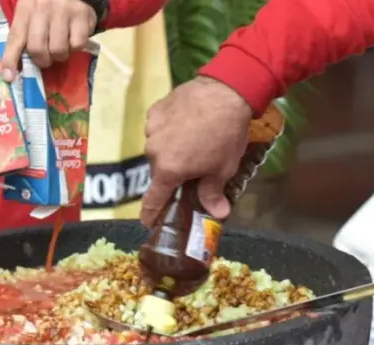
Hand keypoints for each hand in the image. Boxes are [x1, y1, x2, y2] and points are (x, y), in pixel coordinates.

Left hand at [1, 0, 96, 77]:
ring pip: (58, 50)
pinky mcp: (82, 15)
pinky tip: (73, 37)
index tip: (9, 77)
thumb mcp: (30, 16)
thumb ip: (22, 39)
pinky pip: (77, 45)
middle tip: (46, 58)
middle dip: (42, 60)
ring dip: (59, 55)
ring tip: (61, 46)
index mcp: (25, 8)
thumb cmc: (48, 9)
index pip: (15, 37)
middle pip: (37, 47)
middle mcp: (42, 7)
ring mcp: (63, 10)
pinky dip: (75, 47)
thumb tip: (11, 72)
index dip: (11, 59)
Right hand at [142, 77, 253, 227]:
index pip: (152, 199)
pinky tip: (185, 124)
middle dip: (171, 174)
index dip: (150, 213)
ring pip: (158, 148)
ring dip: (169, 151)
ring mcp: (152, 128)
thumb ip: (213, 193)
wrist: (226, 91)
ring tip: (191, 142)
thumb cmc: (225, 136)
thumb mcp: (222, 169)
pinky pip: (158, 128)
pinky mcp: (155, 110)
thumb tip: (218, 214)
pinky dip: (168, 131)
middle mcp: (153, 151)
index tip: (148, 222)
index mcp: (168, 170)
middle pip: (159, 171)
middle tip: (190, 170)